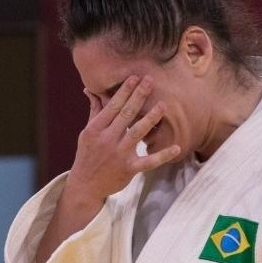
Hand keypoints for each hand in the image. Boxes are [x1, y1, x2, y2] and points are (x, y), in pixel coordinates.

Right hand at [67, 75, 180, 202]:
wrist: (85, 185)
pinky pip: (149, 161)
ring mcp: (119, 154)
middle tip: (150, 80)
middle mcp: (107, 139)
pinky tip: (176, 148)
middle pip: (126, 114)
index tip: (135, 77)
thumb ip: (94, 111)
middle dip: (138, 96)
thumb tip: (91, 89)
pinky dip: (163, 155)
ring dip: (150, 118)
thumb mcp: (87, 133)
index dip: (124, 91)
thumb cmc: (87, 155)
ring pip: (137, 132)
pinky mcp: (129, 169)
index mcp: (96, 129)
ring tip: (163, 105)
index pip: (112, 106)